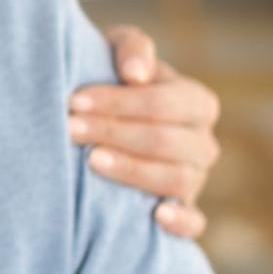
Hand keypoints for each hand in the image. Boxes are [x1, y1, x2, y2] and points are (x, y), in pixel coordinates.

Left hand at [70, 27, 221, 238]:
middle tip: (70, 129)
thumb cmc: (111, 80)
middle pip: (167, 142)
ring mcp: (196, 179)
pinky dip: (181, 221)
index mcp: (196, 102)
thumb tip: (135, 73)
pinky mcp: (184, 212)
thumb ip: (131, 49)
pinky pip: (195, 224)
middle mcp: (202, 143)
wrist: (101, 119)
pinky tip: (155, 215)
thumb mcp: (118, 53)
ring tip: (91, 161)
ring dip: (132, 171)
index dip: (121, 102)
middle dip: (115, 133)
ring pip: (178, 180)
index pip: (166, 103)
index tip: (75, 100)